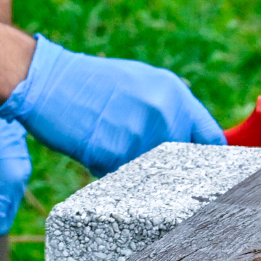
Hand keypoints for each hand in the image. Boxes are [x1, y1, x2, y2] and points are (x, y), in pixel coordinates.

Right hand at [0, 36, 226, 175]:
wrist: (48, 82)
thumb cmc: (91, 83)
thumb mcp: (141, 82)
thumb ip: (170, 108)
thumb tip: (190, 138)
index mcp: (175, 94)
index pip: (212, 139)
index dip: (212, 161)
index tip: (208, 174)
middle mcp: (165, 113)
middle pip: (184, 165)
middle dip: (168, 169)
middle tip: (139, 158)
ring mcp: (142, 136)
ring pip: (152, 175)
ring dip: (134, 169)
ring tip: (109, 141)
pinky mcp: (117, 155)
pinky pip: (123, 179)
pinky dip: (110, 171)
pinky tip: (94, 145)